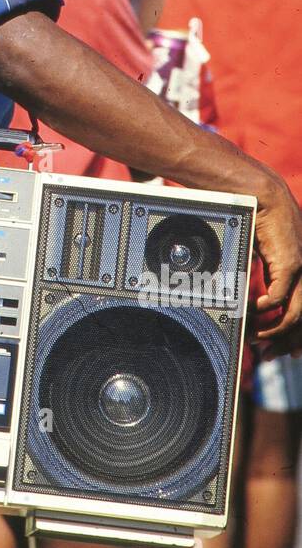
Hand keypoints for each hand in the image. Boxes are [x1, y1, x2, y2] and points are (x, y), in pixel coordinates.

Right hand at [251, 175, 301, 358]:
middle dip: (286, 342)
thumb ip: (265, 276)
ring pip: (296, 315)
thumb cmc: (259, 220)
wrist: (260, 193)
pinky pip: (280, 298)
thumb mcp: (264, 255)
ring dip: (274, 331)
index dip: (298, 337)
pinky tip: (253, 310)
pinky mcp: (291, 263)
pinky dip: (266, 309)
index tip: (287, 352)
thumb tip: (251, 298)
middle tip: (268, 353)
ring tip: (256, 336)